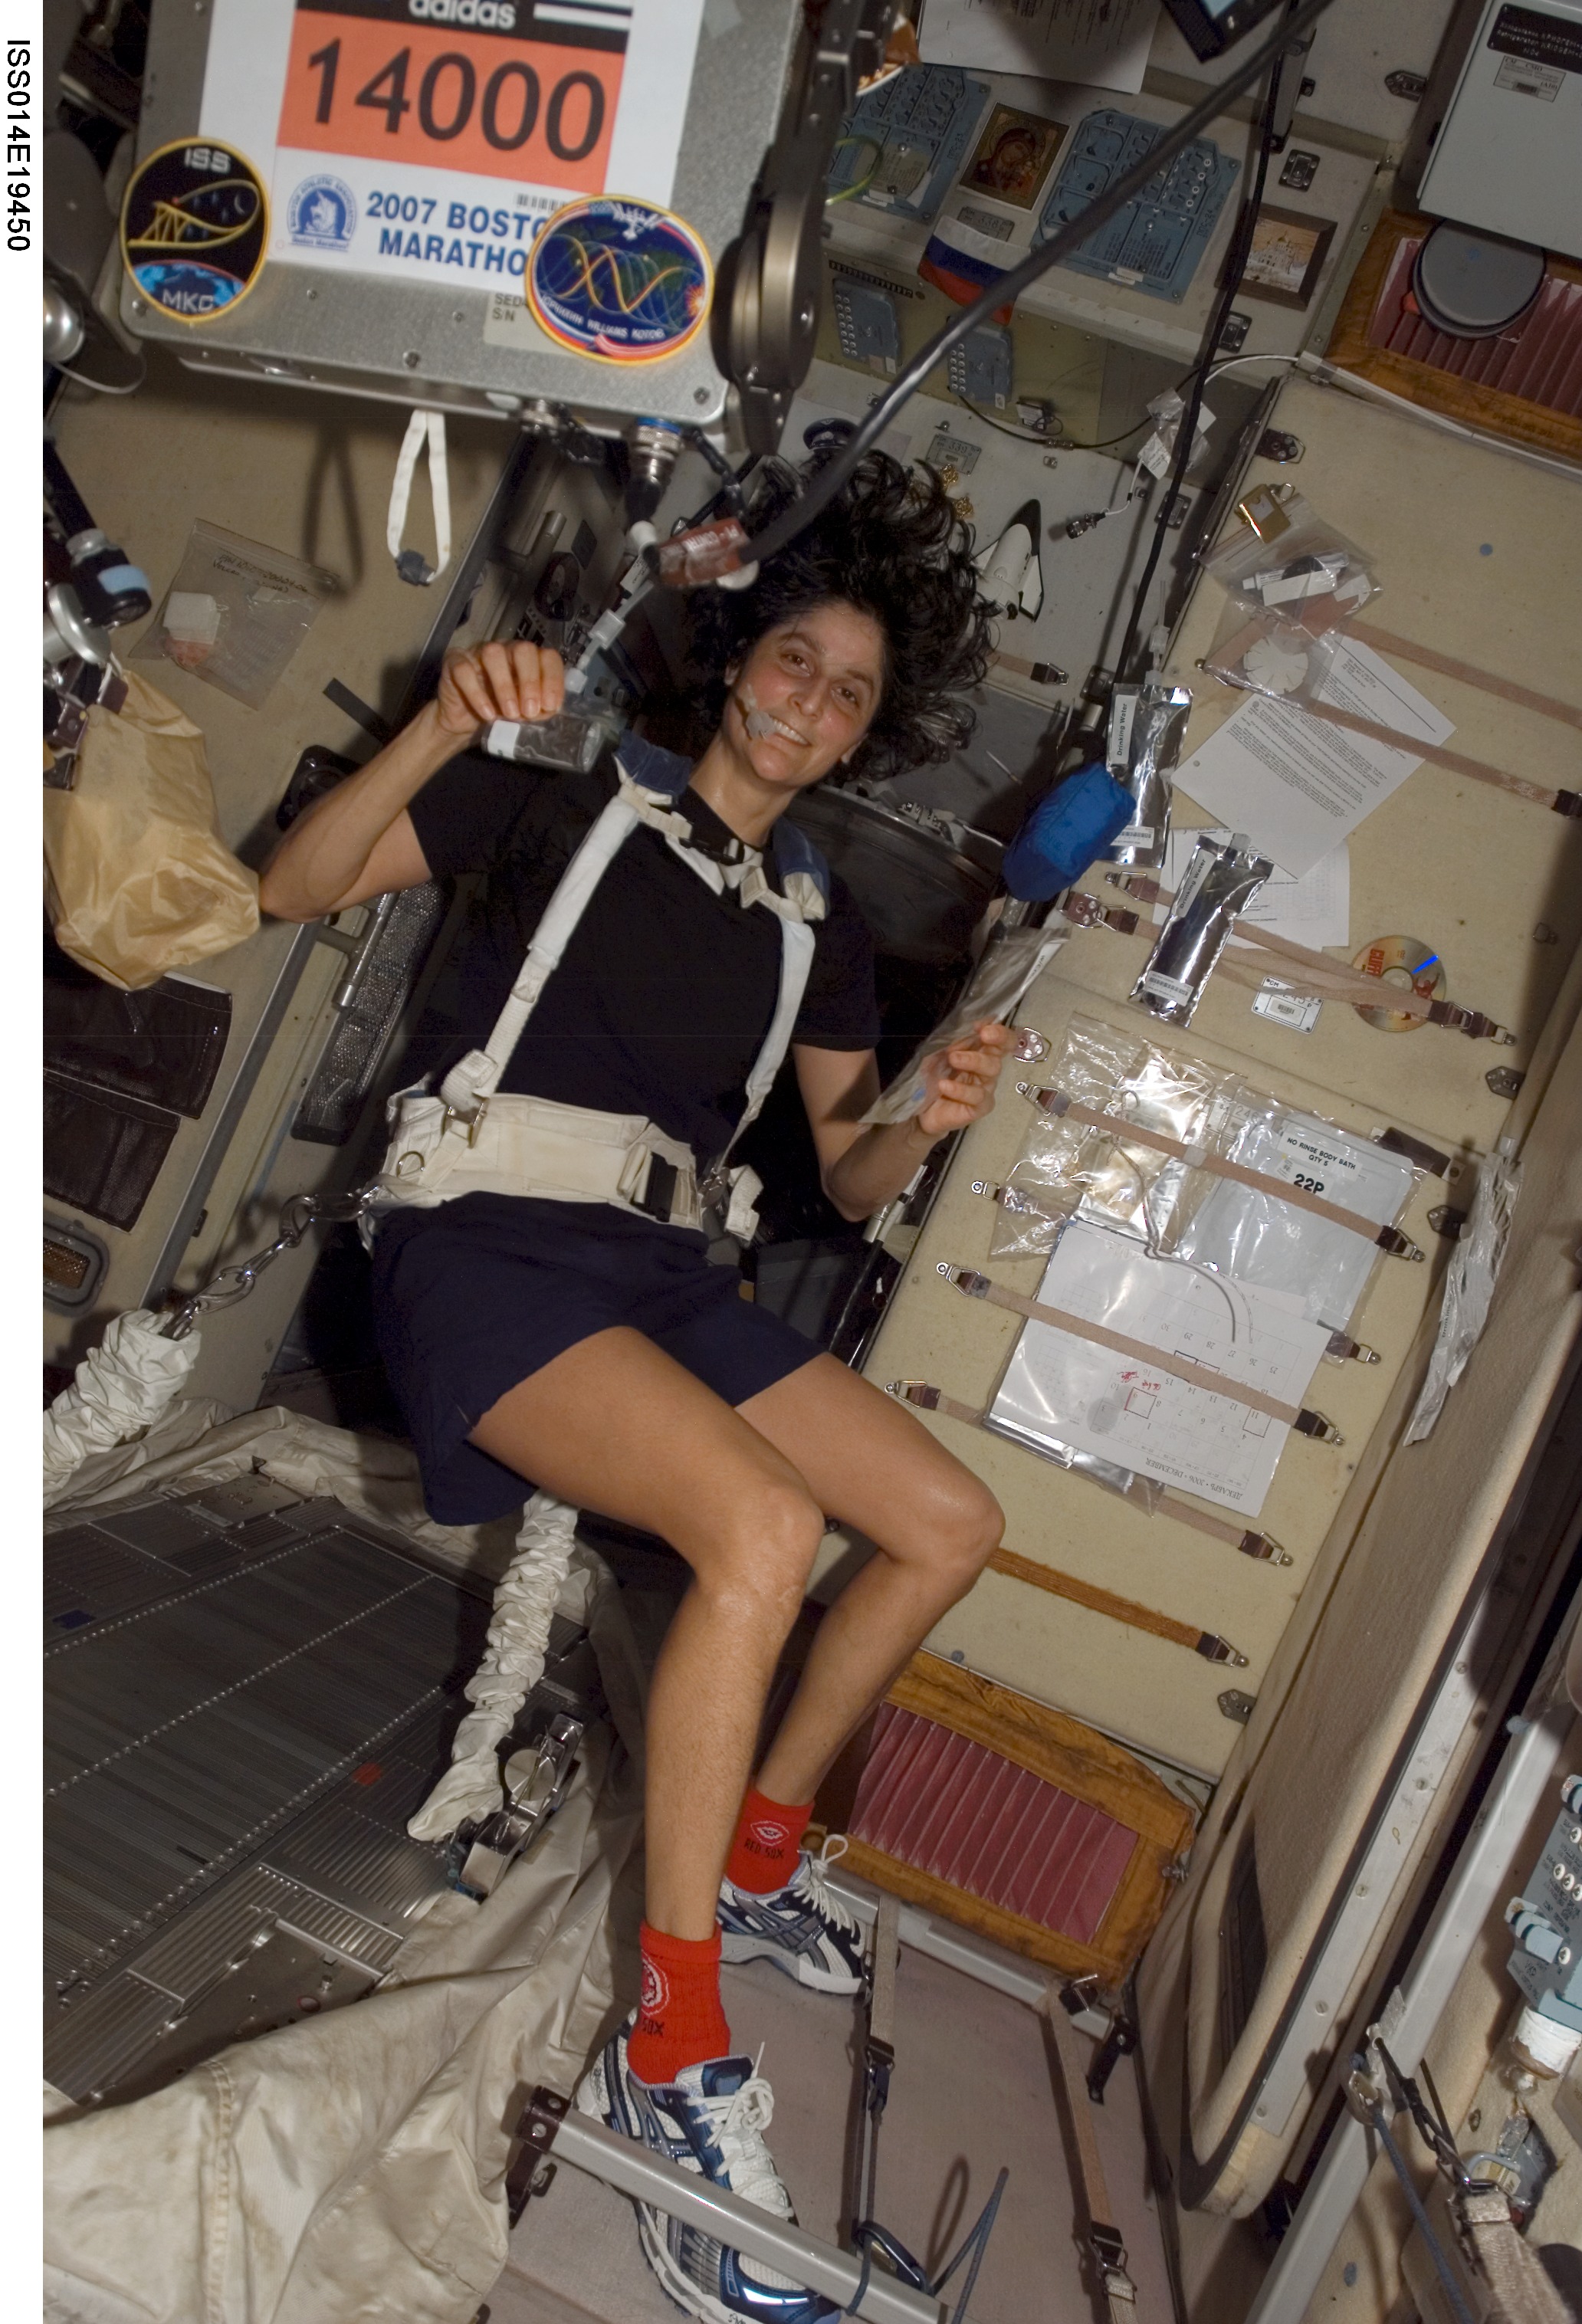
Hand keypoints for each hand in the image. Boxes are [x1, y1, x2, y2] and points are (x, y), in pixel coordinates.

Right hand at [435, 640, 564, 738]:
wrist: (465, 724)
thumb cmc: (500, 713)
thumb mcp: (525, 714)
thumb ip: (540, 709)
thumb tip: (549, 707)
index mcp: (528, 660)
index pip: (548, 657)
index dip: (552, 679)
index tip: (550, 705)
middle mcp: (506, 650)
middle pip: (523, 650)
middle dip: (530, 681)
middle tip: (529, 711)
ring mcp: (479, 652)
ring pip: (494, 654)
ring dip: (505, 686)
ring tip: (509, 714)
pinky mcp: (455, 663)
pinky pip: (464, 670)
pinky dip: (478, 694)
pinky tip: (487, 714)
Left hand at [913, 1020, 1014, 1141]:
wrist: (919, 1110)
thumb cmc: (932, 1079)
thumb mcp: (938, 1055)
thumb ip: (954, 1043)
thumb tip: (967, 1033)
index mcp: (981, 1053)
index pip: (1001, 1040)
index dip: (998, 1031)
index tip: (982, 1026)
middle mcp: (986, 1070)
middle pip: (998, 1054)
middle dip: (990, 1042)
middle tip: (978, 1035)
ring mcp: (985, 1089)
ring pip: (991, 1071)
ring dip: (973, 1061)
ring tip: (952, 1059)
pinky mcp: (980, 1107)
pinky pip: (977, 1096)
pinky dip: (960, 1089)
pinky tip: (945, 1085)